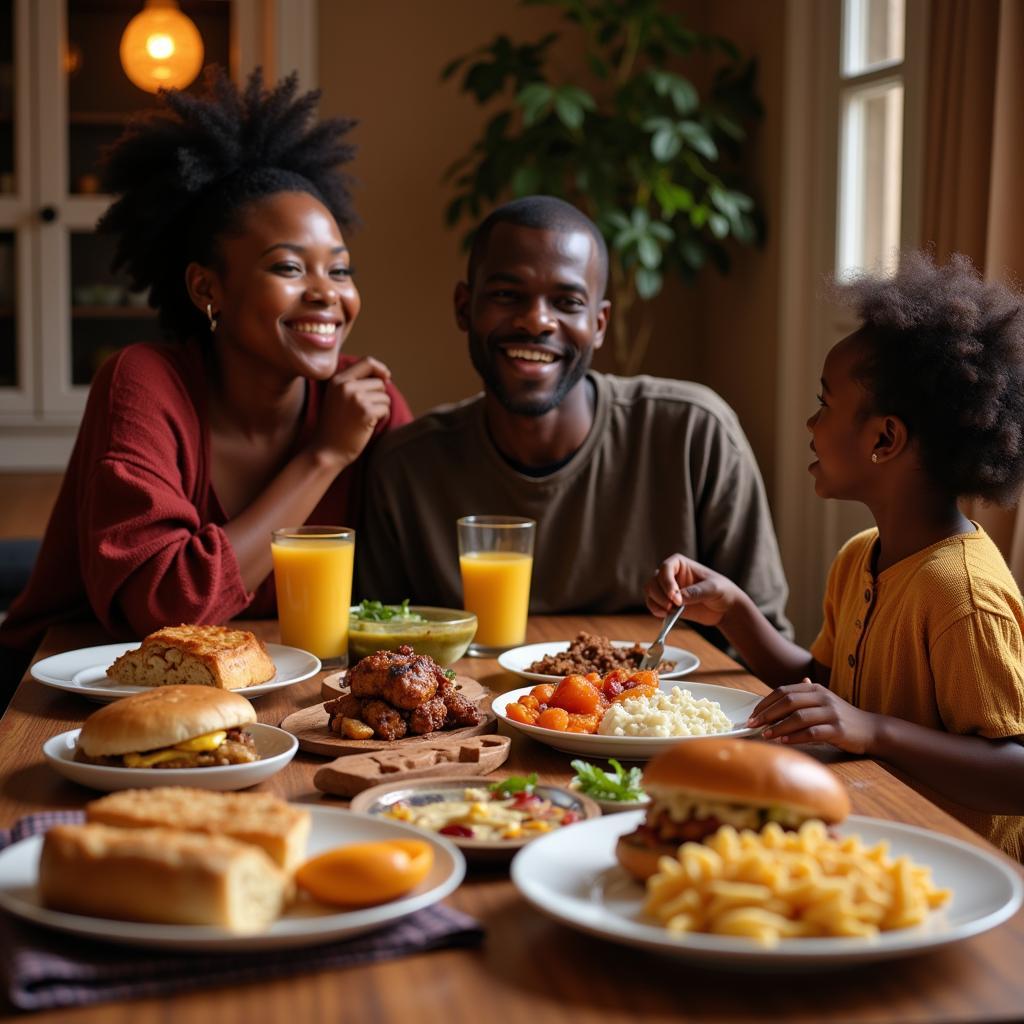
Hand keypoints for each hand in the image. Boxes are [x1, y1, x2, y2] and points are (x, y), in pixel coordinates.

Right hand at [314, 357, 392, 467]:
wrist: (326, 450)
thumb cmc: (335, 426)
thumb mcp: (337, 397)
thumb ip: (354, 383)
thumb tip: (385, 376)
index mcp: (337, 379)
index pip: (367, 362)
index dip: (380, 368)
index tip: (386, 377)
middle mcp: (346, 386)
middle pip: (379, 382)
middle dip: (378, 396)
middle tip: (364, 411)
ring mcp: (356, 398)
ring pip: (384, 396)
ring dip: (380, 408)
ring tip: (363, 419)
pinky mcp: (365, 412)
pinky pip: (385, 408)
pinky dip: (382, 417)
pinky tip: (367, 425)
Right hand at [644, 554, 741, 627]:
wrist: (725, 608)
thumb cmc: (722, 591)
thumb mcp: (713, 589)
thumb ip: (696, 592)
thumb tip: (678, 598)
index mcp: (681, 564)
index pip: (666, 568)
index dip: (667, 581)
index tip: (674, 596)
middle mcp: (671, 575)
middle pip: (654, 580)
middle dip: (660, 594)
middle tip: (673, 606)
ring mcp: (668, 590)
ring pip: (650, 592)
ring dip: (655, 602)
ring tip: (669, 611)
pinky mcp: (668, 604)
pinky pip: (653, 605)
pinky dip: (655, 610)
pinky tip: (665, 615)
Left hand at [746, 679, 880, 753]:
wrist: (872, 730)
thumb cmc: (842, 718)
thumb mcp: (823, 701)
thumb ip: (804, 696)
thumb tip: (782, 692)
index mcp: (815, 689)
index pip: (783, 691)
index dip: (765, 702)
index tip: (751, 714)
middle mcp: (822, 697)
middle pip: (789, 702)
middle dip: (767, 713)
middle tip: (752, 724)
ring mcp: (831, 713)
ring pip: (799, 717)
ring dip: (779, 726)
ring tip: (765, 734)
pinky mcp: (838, 729)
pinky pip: (812, 732)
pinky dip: (795, 737)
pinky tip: (783, 741)